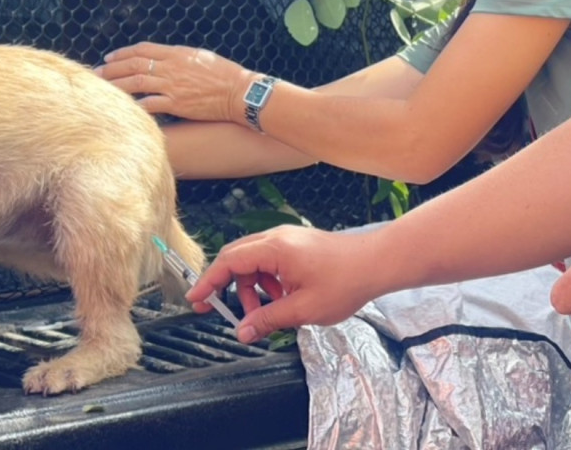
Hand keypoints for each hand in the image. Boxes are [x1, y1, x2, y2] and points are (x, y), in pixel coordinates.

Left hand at [99, 42, 254, 122]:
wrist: (239, 92)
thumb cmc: (224, 74)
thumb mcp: (200, 57)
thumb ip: (179, 57)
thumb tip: (164, 59)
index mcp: (176, 53)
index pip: (142, 49)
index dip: (123, 53)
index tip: (109, 57)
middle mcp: (171, 67)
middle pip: (133, 65)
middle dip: (112, 69)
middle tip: (95, 73)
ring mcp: (172, 86)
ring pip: (135, 83)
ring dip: (116, 85)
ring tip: (101, 89)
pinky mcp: (176, 104)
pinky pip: (149, 104)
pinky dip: (134, 105)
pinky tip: (121, 108)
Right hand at [188, 225, 385, 342]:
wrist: (375, 263)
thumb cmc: (344, 281)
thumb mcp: (302, 309)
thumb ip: (268, 319)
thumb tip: (243, 332)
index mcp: (274, 249)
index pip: (228, 262)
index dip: (208, 282)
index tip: (195, 299)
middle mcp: (276, 237)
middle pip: (236, 258)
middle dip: (226, 286)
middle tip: (217, 310)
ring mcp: (287, 239)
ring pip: (253, 261)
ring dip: (251, 287)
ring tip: (264, 312)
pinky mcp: (297, 245)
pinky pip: (269, 261)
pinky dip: (267, 281)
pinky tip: (282, 299)